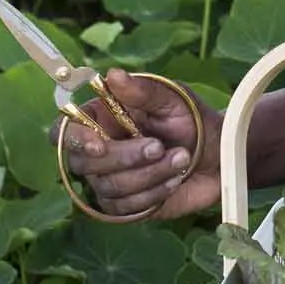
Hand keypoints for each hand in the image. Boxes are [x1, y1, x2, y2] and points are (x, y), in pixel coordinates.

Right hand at [52, 71, 222, 222]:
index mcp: (102, 119)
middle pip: (83, 164)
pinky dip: (154, 193)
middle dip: (125, 158)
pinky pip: (126, 209)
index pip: (64, 131)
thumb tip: (113, 75)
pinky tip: (175, 180)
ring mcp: (110, 180)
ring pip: (109, 187)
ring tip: (180, 159)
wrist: (220, 159)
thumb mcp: (175, 100)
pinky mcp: (126, 206)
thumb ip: (143, 91)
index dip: (74, 140)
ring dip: (148, 175)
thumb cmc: (194, 122)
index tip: (98, 145)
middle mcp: (99, 151)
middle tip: (160, 146)